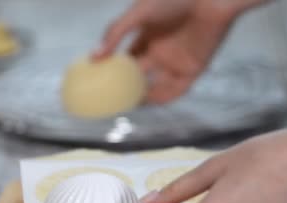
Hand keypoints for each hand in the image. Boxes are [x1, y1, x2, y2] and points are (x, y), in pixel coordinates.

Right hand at [93, 0, 266, 103]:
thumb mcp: (138, 13)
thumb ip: (115, 34)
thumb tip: (93, 57)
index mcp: (147, 36)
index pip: (127, 58)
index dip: (114, 69)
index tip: (99, 82)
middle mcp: (160, 51)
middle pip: (140, 75)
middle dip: (126, 87)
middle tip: (110, 99)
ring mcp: (177, 61)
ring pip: (157, 85)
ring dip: (143, 96)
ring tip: (126, 106)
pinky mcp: (193, 69)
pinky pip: (176, 89)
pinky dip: (162, 98)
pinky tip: (148, 103)